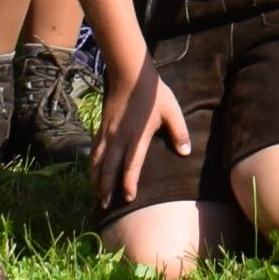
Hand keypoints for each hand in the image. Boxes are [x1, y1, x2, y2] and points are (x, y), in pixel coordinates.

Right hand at [96, 60, 191, 201]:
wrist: (129, 74)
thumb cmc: (153, 93)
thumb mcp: (172, 111)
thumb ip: (179, 132)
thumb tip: (185, 153)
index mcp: (137, 137)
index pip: (131, 166)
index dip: (129, 183)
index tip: (129, 198)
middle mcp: (118, 138)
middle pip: (109, 169)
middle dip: (107, 188)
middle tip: (107, 205)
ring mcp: (107, 133)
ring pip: (98, 162)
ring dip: (96, 180)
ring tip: (97, 194)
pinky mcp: (101, 127)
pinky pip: (94, 151)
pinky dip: (92, 165)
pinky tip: (93, 172)